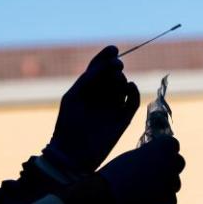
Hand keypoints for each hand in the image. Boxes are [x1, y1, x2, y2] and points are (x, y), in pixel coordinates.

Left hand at [47, 45, 140, 172]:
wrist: (73, 154)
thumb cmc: (68, 125)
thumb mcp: (74, 96)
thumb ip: (90, 78)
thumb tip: (110, 63)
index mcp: (86, 89)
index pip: (99, 68)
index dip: (107, 56)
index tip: (114, 49)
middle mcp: (100, 96)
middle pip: (112, 74)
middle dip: (115, 67)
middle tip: (116, 66)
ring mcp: (112, 107)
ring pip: (123, 85)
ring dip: (121, 79)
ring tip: (117, 82)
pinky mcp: (123, 119)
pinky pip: (133, 101)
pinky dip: (134, 92)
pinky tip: (129, 88)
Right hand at [98, 135, 184, 203]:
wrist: (106, 195)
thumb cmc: (115, 173)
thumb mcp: (133, 156)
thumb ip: (149, 158)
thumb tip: (156, 165)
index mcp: (163, 146)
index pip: (173, 145)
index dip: (164, 152)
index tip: (155, 157)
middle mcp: (171, 162)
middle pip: (179, 163)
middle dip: (169, 168)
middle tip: (154, 175)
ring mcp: (172, 181)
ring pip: (174, 184)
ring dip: (164, 187)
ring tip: (144, 191)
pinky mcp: (170, 200)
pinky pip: (170, 200)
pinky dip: (160, 203)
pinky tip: (145, 202)